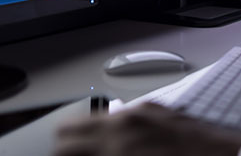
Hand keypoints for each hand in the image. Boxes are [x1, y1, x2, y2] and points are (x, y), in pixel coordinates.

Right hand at [53, 103, 240, 155]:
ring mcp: (143, 111)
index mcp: (118, 146)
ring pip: (95, 119)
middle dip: (69, 149)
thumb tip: (88, 155)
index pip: (63, 146)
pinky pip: (122, 115)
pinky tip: (130, 146)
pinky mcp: (158, 108)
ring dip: (91, 139)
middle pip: (69, 128)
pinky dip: (116, 130)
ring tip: (105, 154)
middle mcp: (126, 122)